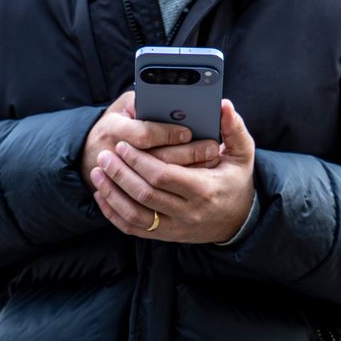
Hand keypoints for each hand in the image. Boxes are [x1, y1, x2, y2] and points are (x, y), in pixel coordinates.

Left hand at [90, 98, 254, 243]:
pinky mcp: (165, 235)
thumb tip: (224, 105)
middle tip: (105, 155)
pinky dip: (114, 213)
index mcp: (204, 189)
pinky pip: (133, 228)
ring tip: (98, 172)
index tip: (124, 145)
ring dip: (112, 193)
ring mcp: (175, 227)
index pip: (163, 176)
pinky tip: (103, 194)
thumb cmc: (236, 180)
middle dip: (121, 173)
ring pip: (134, 214)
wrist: (238, 220)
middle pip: (145, 194)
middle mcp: (188, 212)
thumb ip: (234, 128)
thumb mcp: (242, 154)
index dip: (140, 161)